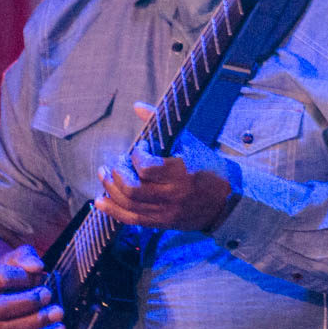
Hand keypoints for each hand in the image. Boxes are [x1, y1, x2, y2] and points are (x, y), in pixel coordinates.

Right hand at [0, 245, 64, 328]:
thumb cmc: (9, 274)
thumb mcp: (15, 259)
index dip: (20, 275)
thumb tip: (37, 266)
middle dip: (27, 302)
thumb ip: (25, 258)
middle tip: (48, 294)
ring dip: (37, 324)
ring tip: (59, 313)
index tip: (37, 272)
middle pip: (0, 309)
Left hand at [94, 102, 233, 230]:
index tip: (140, 147)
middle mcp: (173, 195)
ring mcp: (166, 211)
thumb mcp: (190, 142)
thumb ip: (160, 123)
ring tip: (104, 174)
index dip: (136, 156)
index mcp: (183, 173)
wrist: (227, 200)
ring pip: (128, 204)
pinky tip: (100, 201)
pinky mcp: (162, 222)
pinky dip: (112, 210)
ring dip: (110, 188)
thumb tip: (136, 105)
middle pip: (132, 188)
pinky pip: (131, 219)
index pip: (146, 168)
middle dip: (117, 173)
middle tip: (116, 161)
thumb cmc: (209, 166)